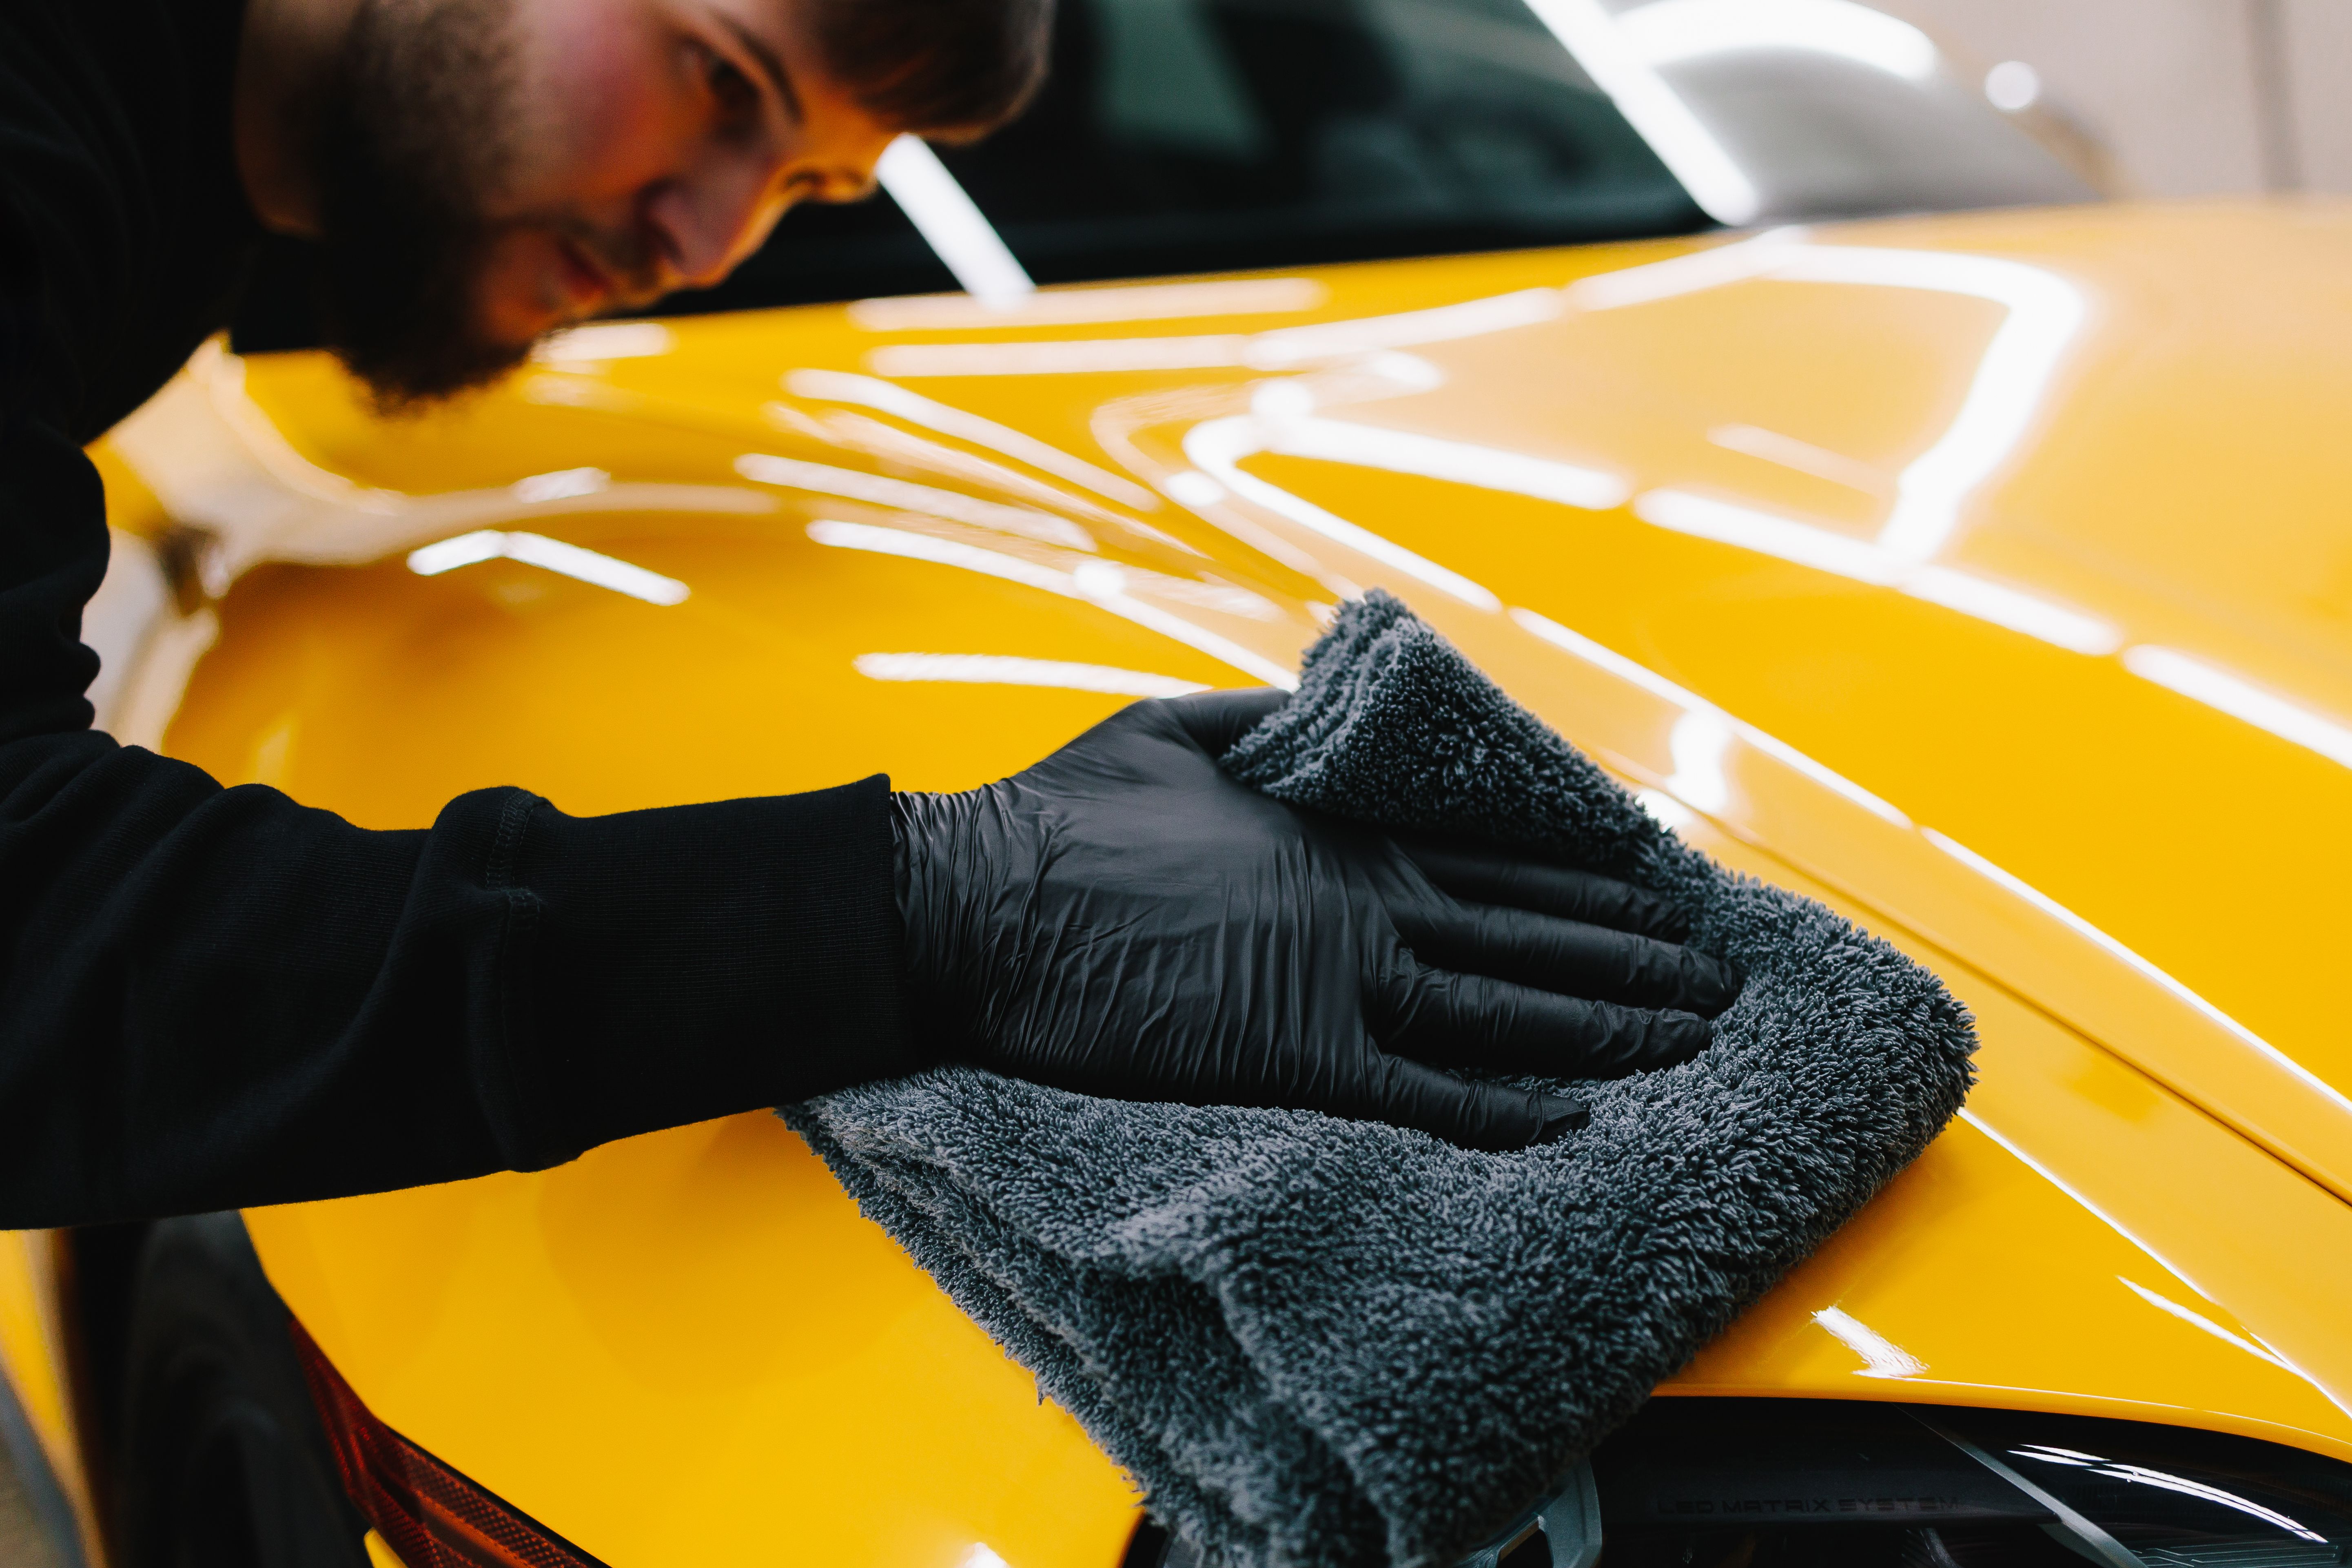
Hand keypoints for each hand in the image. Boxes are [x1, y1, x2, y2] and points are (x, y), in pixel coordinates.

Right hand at [891, 689, 1741, 1149]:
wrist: (982, 900)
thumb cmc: (1063, 815)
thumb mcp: (1170, 727)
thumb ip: (1263, 721)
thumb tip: (1322, 701)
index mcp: (1336, 829)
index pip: (1495, 859)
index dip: (1587, 882)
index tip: (1656, 895)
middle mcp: (1360, 901)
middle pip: (1528, 937)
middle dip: (1632, 960)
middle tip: (1716, 983)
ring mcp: (1333, 978)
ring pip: (1502, 1009)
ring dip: (1604, 1027)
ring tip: (1685, 1042)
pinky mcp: (1289, 1053)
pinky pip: (1422, 1090)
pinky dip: (1501, 1108)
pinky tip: (1572, 1119)